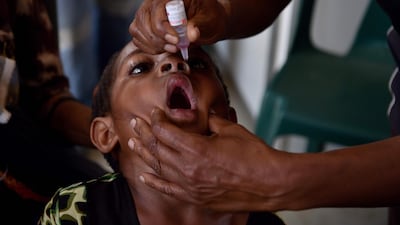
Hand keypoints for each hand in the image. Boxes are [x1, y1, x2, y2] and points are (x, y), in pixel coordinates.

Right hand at [129, 0, 227, 53]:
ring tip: (172, 47)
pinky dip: (148, 47)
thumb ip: (198, 26)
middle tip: (175, 47)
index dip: (163, 27)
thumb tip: (191, 34)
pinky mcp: (145, 24)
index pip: (157, 9)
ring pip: (137, 28)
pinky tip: (163, 48)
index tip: (176, 40)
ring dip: (153, 44)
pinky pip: (137, 37)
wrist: (208, 21)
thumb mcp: (208, 20)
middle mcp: (156, 1)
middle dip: (158, 38)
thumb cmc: (208, 17)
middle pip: (144, 19)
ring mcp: (148, 12)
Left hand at [129, 108, 289, 210]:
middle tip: (136, 123)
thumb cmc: (255, 157)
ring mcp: (190, 185)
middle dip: (145, 133)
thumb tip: (205, 118)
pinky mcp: (196, 197)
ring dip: (144, 154)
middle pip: (158, 148)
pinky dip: (154, 181)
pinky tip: (144, 175)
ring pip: (158, 167)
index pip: (166, 131)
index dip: (158, 119)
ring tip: (133, 143)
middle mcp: (189, 168)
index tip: (155, 113)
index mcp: (197, 148)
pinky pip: (168, 189)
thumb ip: (213, 123)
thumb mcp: (232, 131)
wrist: (270, 183)